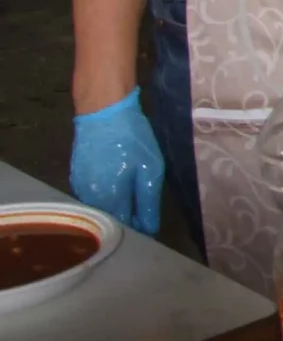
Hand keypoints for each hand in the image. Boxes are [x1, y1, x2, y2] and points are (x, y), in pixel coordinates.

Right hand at [70, 90, 164, 232]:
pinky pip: (92, 196)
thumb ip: (148, 203)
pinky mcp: (75, 177)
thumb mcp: (150, 170)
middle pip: (109, 220)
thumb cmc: (131, 139)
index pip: (123, 228)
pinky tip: (117, 184)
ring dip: (115, 207)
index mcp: (108, 200)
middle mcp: (88, 199)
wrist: (102, 111)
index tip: (150, 224)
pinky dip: (105, 196)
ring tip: (132, 197)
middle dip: (127, 220)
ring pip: (99, 209)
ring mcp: (78, 188)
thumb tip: (149, 230)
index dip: (139, 229)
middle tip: (144, 210)